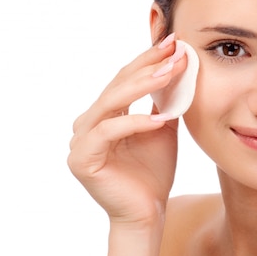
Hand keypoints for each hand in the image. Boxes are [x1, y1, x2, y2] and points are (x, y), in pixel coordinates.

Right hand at [67, 34, 186, 225]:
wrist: (148, 212)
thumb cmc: (153, 173)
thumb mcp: (162, 129)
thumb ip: (163, 102)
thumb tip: (176, 67)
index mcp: (104, 115)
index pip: (125, 79)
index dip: (148, 60)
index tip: (174, 43)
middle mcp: (88, 123)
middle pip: (117, 85)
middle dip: (148, 66)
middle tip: (174, 50)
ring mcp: (80, 140)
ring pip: (110, 103)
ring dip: (142, 86)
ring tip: (170, 73)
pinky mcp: (82, 159)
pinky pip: (109, 132)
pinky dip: (135, 123)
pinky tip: (160, 119)